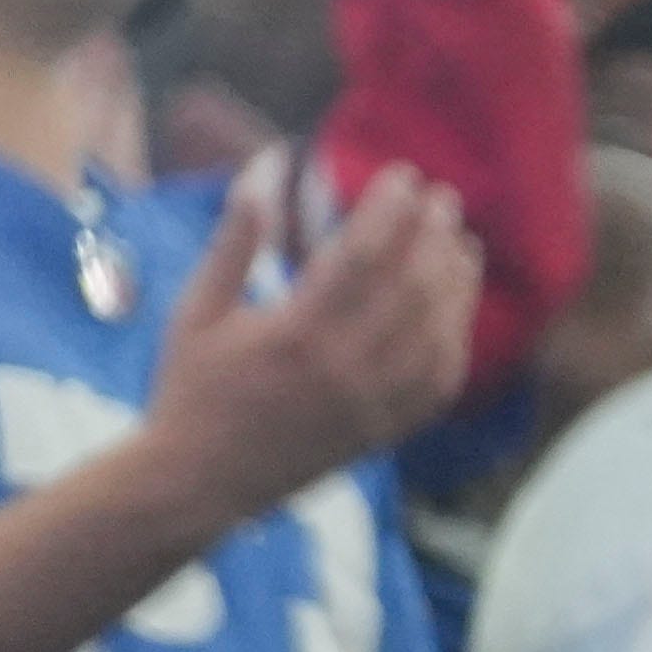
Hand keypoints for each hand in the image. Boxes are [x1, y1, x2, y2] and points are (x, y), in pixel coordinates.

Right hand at [144, 151, 477, 512]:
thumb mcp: (197, 310)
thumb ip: (235, 241)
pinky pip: (439, 381)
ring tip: (460, 244)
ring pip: (437, 332)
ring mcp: (372, 404)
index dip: (390, 209)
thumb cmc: (190, 389)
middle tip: (443, 199)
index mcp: (295, 332)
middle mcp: (344, 367)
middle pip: (412, 287)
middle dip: (433, 235)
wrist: (199, 481)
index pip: (363, 254)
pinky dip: (455, 340)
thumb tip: (263, 171)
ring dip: (456, 282)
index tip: (403, 175)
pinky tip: (454, 311)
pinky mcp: (384, 431)